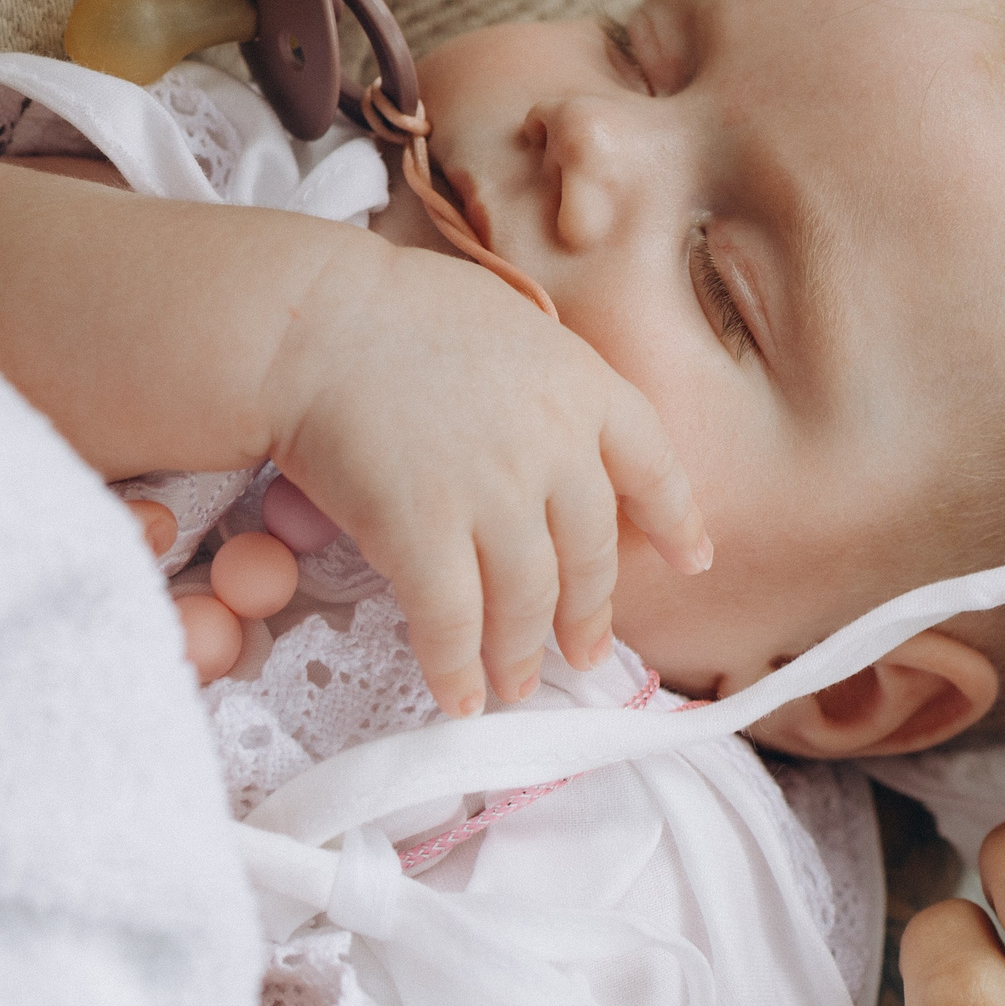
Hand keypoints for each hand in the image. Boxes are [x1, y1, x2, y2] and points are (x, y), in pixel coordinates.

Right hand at [266, 240, 709, 715]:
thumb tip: (550, 441)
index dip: (676, 520)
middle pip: (589, 553)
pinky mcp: (424, 532)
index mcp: (582, 386)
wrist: (312, 319)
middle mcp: (554, 445)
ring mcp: (493, 493)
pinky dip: (456, 667)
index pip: (652, 465)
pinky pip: (452, 620)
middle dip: (588, 615)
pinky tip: (459, 695)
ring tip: (514, 684)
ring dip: (521, 654)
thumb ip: (546, 385)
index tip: (692, 559)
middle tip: (584, 651)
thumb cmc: (393, 310)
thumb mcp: (508, 323)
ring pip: (527, 600)